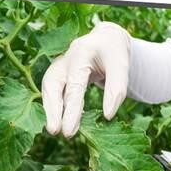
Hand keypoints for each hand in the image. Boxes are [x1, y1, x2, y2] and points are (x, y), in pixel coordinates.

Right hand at [41, 22, 130, 137]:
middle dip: (52, 109)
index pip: (75, 84)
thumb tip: (107, 116)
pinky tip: (58, 121)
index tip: (69, 131)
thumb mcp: (122, 65)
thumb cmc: (114, 52)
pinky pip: (52, 90)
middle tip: (55, 131)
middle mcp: (66, 58)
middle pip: (53, 84)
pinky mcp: (59, 74)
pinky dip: (53, 106)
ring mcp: (59, 65)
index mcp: (82, 52)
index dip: (72, 109)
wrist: (107, 38)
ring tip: (54, 130)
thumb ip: (116, 89)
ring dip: (49, 109)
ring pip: (48, 87)